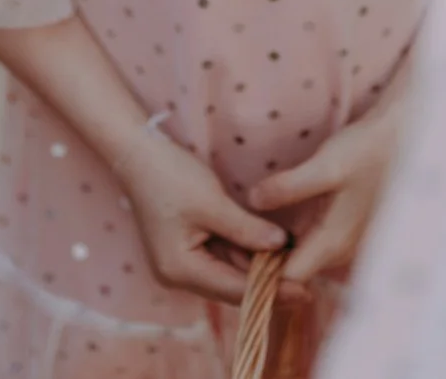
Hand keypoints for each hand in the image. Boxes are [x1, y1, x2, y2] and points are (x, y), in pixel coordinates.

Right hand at [112, 129, 288, 302]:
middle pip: (230, 286)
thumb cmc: (170, 176)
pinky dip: (244, 254)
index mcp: (180, 269)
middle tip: (307, 285)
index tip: (303, 291)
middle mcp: (178, 274)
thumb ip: (247, 229)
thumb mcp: (212, 203)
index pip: (233, 289)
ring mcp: (181, 263)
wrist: (138, 153)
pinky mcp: (187, 249)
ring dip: (257, 269)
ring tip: (295, 270)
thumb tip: (283, 247)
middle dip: (266, 284)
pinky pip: (221, 258)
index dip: (270, 291)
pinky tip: (271, 252)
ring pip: (228, 272)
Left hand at [247, 102, 403, 287]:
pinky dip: (291, 237)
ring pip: (304, 257)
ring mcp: (345, 241)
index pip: (289, 278)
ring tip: (244, 228)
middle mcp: (340, 250)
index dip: (262, 270)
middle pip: (295, 270)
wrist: (402, 140)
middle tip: (231, 238)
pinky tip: (273, 218)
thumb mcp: (324, 166)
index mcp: (333, 242)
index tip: (234, 249)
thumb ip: (288, 187)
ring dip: (276, 248)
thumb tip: (252, 201)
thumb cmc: (366, 151)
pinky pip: (313, 244)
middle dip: (264, 260)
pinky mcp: (344, 227)